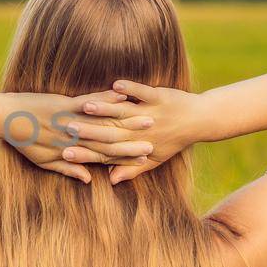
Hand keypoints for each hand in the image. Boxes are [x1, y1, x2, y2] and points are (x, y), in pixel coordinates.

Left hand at [0, 90, 155, 183]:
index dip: (126, 159)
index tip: (146, 159)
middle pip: (110, 142)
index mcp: (71, 152)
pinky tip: (123, 96)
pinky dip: (106, 100)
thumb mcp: (44, 161)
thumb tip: (89, 179)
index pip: (104, 158)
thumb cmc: (23, 141)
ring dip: (128, 120)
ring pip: (104, 123)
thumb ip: (68, 170)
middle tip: (156, 142)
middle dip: (135, 141)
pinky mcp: (64, 105)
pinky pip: (89, 102)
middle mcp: (74, 139)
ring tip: (149, 118)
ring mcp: (70, 121)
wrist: (4, 118)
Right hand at [60, 80, 210, 184]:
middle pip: (110, 133)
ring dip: (105, 109)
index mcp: (136, 147)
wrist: (200, 120)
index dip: (85, 153)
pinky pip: (143, 93)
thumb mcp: (155, 160)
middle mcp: (141, 133)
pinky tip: (116, 85)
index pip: (106, 153)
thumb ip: (130, 170)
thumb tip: (111, 180)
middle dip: (87, 131)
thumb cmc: (174, 140)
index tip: (65, 154)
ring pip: (124, 113)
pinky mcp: (160, 98)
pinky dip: (131, 89)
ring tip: (85, 107)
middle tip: (66, 129)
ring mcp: (151, 114)